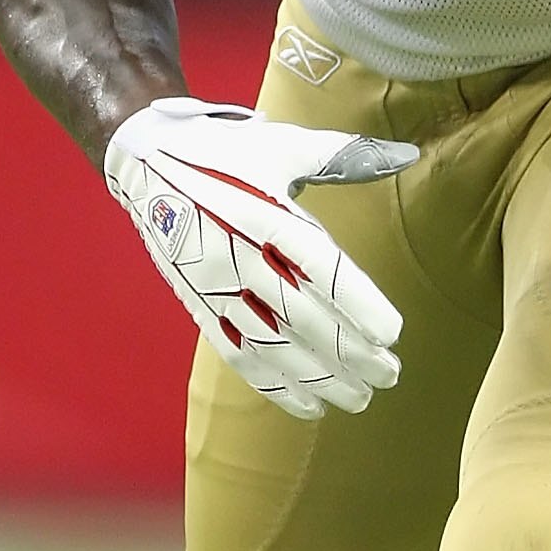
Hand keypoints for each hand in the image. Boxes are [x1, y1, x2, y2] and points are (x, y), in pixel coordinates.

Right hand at [104, 98, 416, 421]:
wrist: (142, 161)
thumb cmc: (223, 151)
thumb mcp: (283, 146)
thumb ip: (346, 157)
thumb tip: (408, 154)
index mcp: (263, 214)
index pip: (318, 268)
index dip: (355, 303)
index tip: (391, 334)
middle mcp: (238, 255)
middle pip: (301, 315)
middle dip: (348, 352)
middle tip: (390, 374)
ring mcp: (214, 287)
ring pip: (271, 344)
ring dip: (318, 377)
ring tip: (359, 397)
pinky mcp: (198, 306)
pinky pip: (237, 353)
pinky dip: (274, 384)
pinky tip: (310, 404)